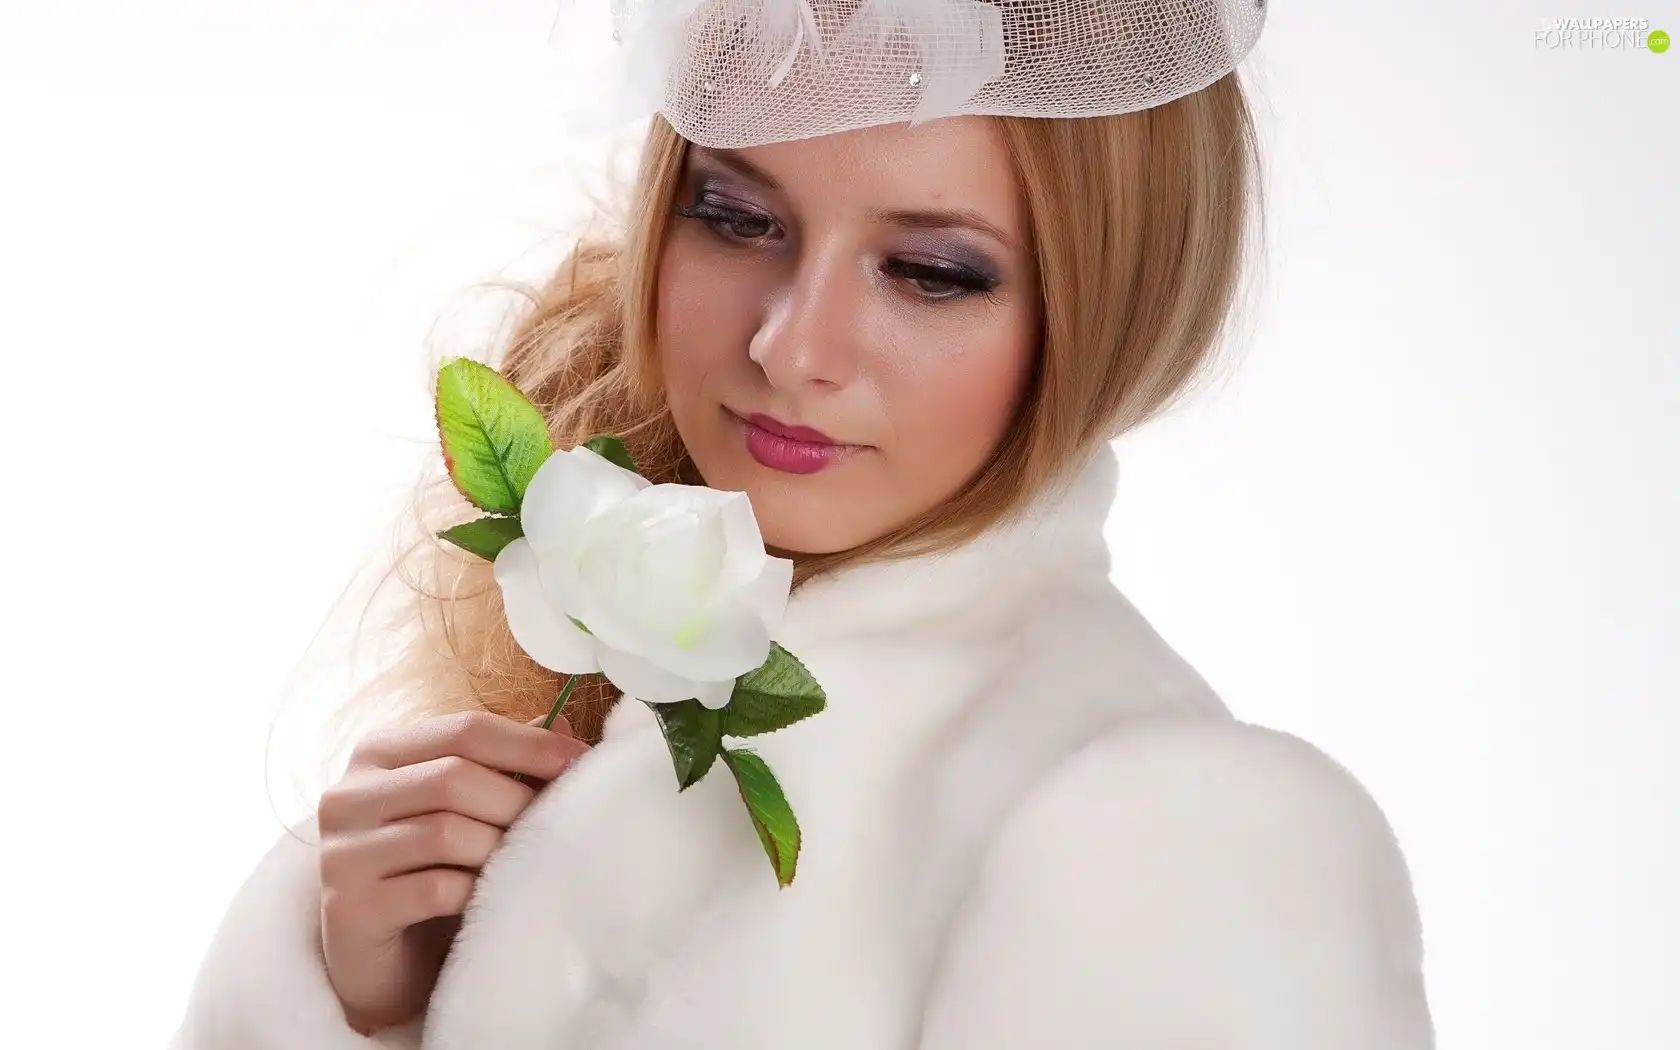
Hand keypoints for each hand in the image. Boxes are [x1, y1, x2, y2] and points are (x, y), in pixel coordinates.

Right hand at [316, 710, 589, 1034]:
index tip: (580, 760)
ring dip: (499, 850)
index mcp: (379, 753)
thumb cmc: (433, 870)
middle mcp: (348, 795)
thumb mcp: (470, 808)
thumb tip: (562, 724)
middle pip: (453, 778)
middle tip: (556, 824)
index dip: (528, 744)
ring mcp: (341, 852)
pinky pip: (435, 888)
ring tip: (521, 864)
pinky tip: (487, 898)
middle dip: (518, 801)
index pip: (462, 730)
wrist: (385, 963)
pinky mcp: (349, 908)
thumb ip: (506, 763)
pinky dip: (475, 891)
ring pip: (446, 833)